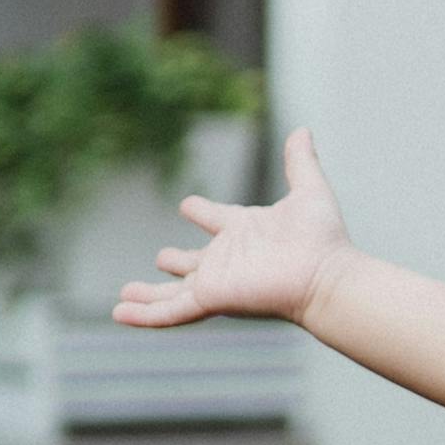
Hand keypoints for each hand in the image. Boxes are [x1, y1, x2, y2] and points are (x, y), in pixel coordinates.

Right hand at [113, 125, 345, 328]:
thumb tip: (302, 130)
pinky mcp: (210, 298)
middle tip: (161, 257)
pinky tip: (119, 313)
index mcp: (246, 231)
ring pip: (173, 292)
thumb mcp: (308, 191)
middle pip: (194, 263)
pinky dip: (144, 314)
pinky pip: (170, 310)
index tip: (187, 205)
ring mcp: (216, 281)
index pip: (218, 219)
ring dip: (148, 295)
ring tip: (124, 295)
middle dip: (176, 262)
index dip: (203, 212)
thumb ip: (300, 162)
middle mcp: (229, 259)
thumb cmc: (322, 238)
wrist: (324, 275)